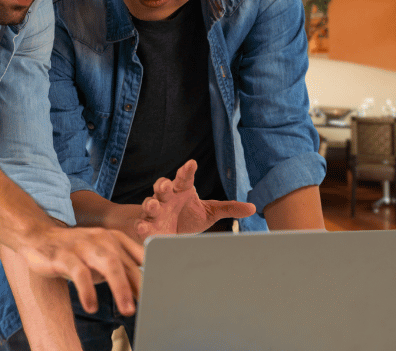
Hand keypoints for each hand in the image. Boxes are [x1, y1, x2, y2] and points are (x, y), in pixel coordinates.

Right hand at [15, 224, 143, 315]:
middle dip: (139, 285)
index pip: (138, 256)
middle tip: (149, 306)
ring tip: (127, 309)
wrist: (38, 236)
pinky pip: (78, 272)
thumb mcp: (102, 259)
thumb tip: (146, 291)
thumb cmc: (77, 252)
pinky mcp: (64, 255)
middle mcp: (101, 239)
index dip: (153, 273)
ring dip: (120, 287)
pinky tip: (91, 306)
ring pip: (107, 263)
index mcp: (114, 239)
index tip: (164, 291)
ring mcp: (82, 245)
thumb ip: (123, 270)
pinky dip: (87, 290)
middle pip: (125, 262)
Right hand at [134, 160, 255, 238]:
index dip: (187, 171)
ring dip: (149, 204)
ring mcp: (156, 212)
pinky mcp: (148, 226)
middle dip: (162, 186)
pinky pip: (142, 224)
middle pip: (161, 187)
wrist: (168, 232)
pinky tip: (142, 229)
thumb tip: (253, 207)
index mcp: (181, 190)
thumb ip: (228, 208)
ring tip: (152, 206)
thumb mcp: (209, 212)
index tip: (192, 163)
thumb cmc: (188, 217)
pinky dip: (141, 226)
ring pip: (149, 204)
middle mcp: (166, 199)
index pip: (184, 178)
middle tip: (165, 186)